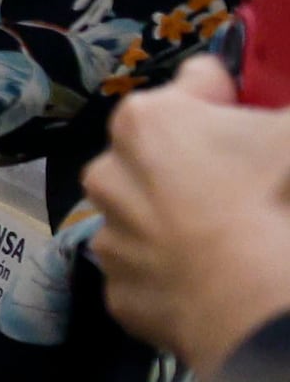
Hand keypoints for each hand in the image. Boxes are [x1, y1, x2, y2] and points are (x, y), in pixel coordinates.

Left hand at [80, 46, 289, 376]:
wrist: (252, 297)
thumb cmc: (274, 198)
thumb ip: (281, 108)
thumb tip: (278, 113)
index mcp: (145, 119)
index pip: (196, 83)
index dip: (230, 97)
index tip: (250, 115)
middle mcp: (109, 173)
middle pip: (160, 151)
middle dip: (198, 160)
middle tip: (246, 182)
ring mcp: (109, 237)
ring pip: (146, 213)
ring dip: (180, 217)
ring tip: (231, 235)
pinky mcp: (119, 291)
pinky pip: (150, 271)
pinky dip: (176, 271)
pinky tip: (212, 275)